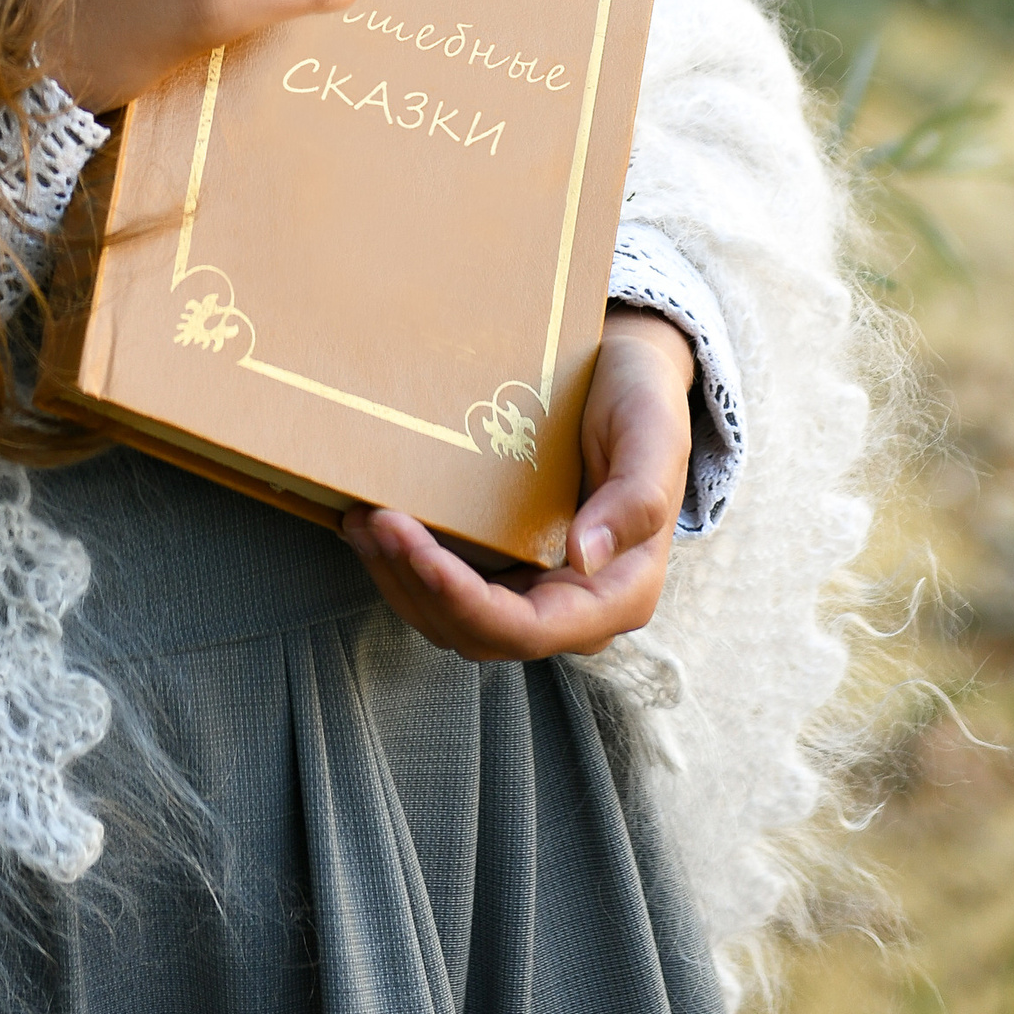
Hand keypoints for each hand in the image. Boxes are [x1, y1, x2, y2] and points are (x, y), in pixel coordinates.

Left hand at [338, 305, 694, 662]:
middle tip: (375, 520)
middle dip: (418, 584)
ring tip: (360, 520)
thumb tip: (584, 558)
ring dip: (399, 579)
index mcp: (618, 595)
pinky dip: (403, 564)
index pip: (529, 631)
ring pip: (451, 619)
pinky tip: (369, 523)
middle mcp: (572, 607)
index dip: (466, 603)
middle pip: (478, 634)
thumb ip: (635, 501)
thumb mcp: (652, 437)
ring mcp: (533, 591)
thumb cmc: (645, 405)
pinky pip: (446, 589)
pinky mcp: (504, 569)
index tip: (418, 553)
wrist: (627, 379)